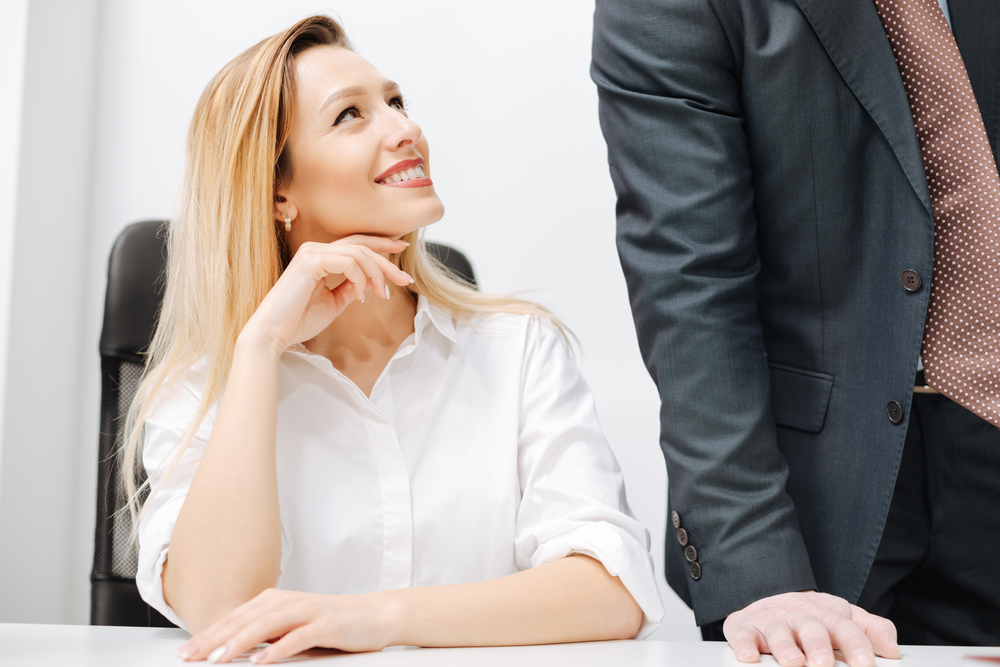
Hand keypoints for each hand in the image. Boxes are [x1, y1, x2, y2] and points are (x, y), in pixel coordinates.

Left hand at [176, 588, 398, 662]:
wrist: (375, 615)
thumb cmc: (333, 624)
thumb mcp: (293, 628)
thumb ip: (266, 635)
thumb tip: (231, 650)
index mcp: (276, 601)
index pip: (236, 618)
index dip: (209, 634)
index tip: (185, 652)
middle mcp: (288, 601)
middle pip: (245, 620)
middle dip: (214, 639)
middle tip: (190, 656)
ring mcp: (308, 611)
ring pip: (266, 625)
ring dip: (239, 642)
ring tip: (217, 658)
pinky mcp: (327, 624)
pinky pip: (298, 637)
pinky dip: (277, 648)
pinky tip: (261, 661)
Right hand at [241, 235, 412, 354]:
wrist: (273, 333)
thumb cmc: (298, 320)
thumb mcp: (334, 303)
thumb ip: (351, 288)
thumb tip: (370, 282)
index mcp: (320, 256)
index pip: (356, 244)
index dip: (381, 244)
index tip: (402, 247)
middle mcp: (315, 249)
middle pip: (362, 246)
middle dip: (387, 262)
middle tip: (405, 279)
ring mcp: (312, 253)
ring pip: (359, 253)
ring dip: (377, 274)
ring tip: (382, 295)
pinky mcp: (311, 261)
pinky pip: (349, 263)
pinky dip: (361, 279)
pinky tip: (362, 297)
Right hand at [723, 591, 898, 666]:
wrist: (768, 597)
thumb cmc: (810, 617)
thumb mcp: (843, 617)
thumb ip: (871, 630)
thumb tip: (892, 650)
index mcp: (827, 616)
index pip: (845, 628)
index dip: (856, 645)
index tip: (866, 664)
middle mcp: (799, 617)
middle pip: (811, 629)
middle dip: (818, 646)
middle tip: (824, 664)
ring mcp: (772, 622)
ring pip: (778, 632)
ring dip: (785, 647)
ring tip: (794, 663)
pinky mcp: (746, 628)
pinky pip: (743, 636)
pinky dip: (744, 645)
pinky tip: (749, 656)